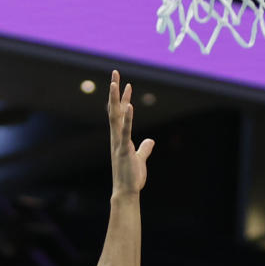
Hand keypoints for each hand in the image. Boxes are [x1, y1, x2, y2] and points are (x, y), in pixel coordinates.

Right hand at [108, 70, 154, 197]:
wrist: (127, 192)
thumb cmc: (131, 177)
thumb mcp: (140, 159)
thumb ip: (144, 148)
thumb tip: (150, 140)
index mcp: (120, 137)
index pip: (120, 113)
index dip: (123, 98)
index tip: (125, 83)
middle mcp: (116, 137)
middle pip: (114, 109)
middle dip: (115, 91)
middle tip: (115, 73)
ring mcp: (118, 142)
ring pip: (115, 116)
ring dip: (116, 99)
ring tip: (116, 83)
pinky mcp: (124, 150)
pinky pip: (126, 131)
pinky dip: (128, 119)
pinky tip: (130, 106)